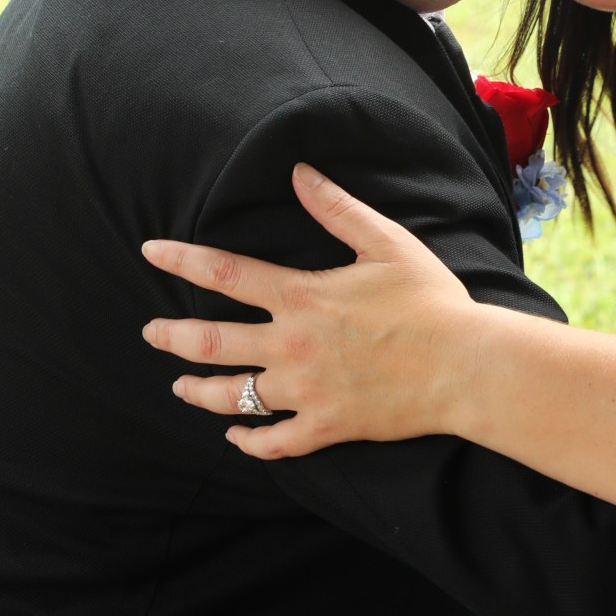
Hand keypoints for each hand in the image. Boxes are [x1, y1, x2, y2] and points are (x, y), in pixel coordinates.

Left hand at [141, 162, 481, 457]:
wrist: (464, 365)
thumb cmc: (429, 299)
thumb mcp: (385, 241)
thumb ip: (337, 208)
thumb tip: (299, 173)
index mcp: (301, 296)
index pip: (225, 273)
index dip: (182, 259)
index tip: (150, 251)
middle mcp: (291, 346)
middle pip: (211, 342)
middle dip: (172, 336)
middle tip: (150, 333)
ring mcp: (305, 391)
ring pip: (232, 397)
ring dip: (198, 391)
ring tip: (179, 386)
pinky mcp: (326, 427)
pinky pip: (274, 442)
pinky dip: (249, 441)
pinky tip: (235, 436)